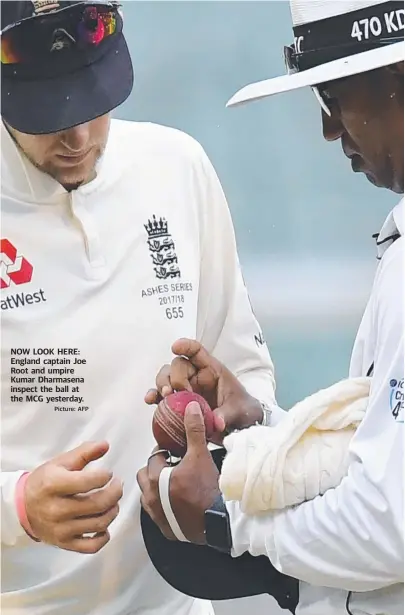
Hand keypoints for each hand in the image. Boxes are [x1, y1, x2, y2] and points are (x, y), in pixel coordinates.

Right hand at [24, 441, 122, 553]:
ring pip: (98, 524)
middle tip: (118, 486)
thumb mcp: (61, 462)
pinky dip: (104, 536)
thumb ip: (85, 452)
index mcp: (53, 485)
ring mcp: (60, 529)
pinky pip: (91, 546)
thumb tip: (105, 445)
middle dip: (115, 493)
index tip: (108, 473)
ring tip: (113, 502)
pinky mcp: (64, 543)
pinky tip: (104, 525)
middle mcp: (56, 509)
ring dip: (113, 511)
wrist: (23, 507)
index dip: (105, 476)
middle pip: (97, 504)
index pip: (88, 482)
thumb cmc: (45, 481)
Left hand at [137, 402, 219, 543]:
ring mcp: (156, 515)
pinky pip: (156, 513)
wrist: (219, 521)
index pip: (154, 457)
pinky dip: (162, 505)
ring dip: (157, 487)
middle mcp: (150, 497)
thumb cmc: (208, 488)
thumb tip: (191, 407)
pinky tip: (177, 501)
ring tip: (174, 483)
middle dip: (157, 469)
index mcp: (156, 478)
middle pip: (146, 476)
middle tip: (173, 466)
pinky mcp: (164, 529)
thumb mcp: (201, 455)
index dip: (164, 451)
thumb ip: (193, 429)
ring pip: (148, 495)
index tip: (174, 450)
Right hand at [145, 338, 263, 444]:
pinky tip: (151, 400)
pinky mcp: (178, 403)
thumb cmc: (242, 411)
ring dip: (162, 385)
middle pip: (177, 366)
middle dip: (174, 377)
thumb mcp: (240, 412)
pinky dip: (154, 396)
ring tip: (166, 397)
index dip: (186, 346)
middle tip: (177, 392)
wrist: (240, 427)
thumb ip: (228, 415)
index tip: (175, 347)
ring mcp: (185, 389)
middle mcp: (196, 376)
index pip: (197, 351)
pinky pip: (161, 396)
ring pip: (166, 377)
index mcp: (212, 370)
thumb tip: (216, 422)